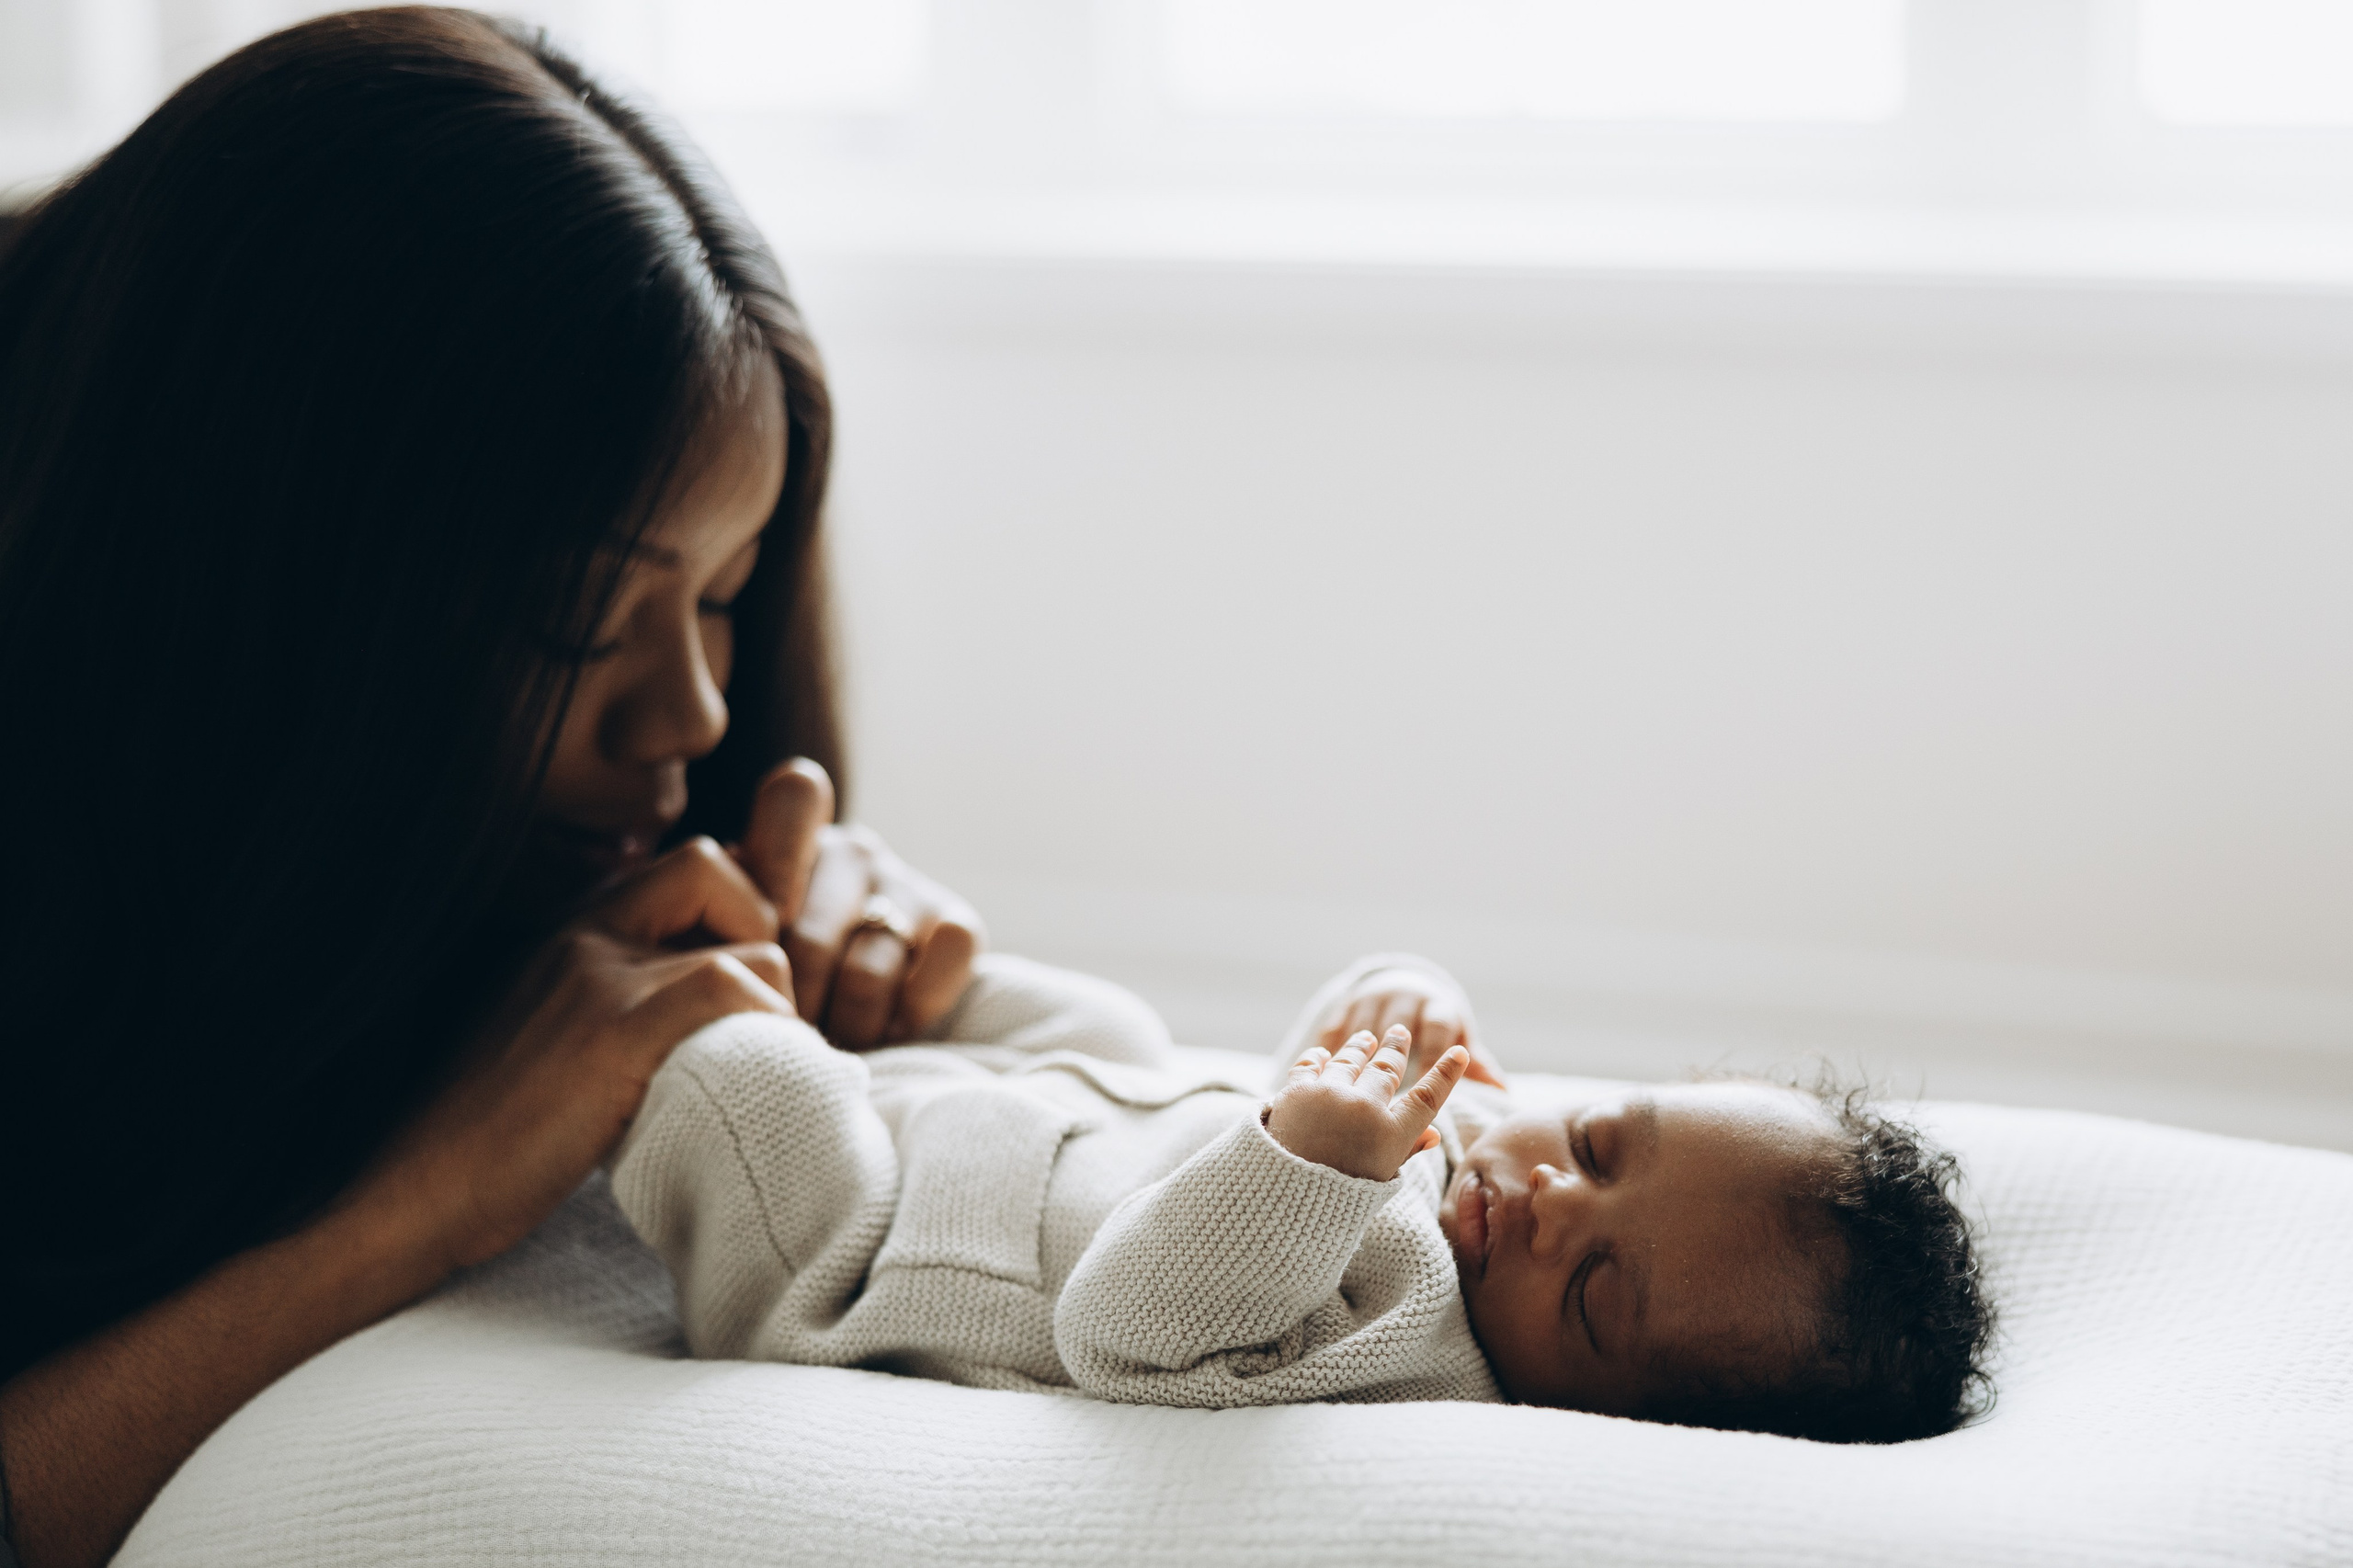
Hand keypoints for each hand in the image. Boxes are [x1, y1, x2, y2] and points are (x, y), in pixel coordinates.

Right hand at [345, 837, 795, 1273]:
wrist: (411, 1193)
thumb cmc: (491, 1139)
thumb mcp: (557, 1040)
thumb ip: (620, 1000)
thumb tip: (712, 995)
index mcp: (570, 932)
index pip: (688, 867)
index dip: (734, 915)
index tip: (736, 992)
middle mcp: (583, 934)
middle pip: (720, 872)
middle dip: (762, 939)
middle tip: (753, 1026)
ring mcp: (598, 977)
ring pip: (754, 945)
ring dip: (773, 1010)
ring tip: (744, 1071)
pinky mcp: (614, 1030)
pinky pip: (732, 991)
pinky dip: (764, 1038)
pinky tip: (740, 1090)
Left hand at [734, 757, 986, 1049]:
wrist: (822, 1031)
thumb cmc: (755, 985)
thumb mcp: (715, 945)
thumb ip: (708, 921)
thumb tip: (719, 949)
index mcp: (791, 833)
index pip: (798, 794)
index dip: (775, 868)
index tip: (757, 943)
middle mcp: (854, 849)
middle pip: (811, 937)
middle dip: (790, 1005)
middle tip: (776, 1041)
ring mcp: (908, 886)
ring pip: (869, 972)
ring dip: (843, 1029)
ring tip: (824, 1049)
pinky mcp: (959, 926)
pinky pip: (951, 953)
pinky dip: (915, 1006)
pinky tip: (889, 1027)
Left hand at [1266, 1025, 1469, 1181]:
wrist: (1282, 1202)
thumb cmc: (1335, 1198)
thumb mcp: (1380, 1180)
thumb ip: (1407, 1151)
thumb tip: (1434, 1135)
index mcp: (1390, 1136)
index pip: (1426, 1097)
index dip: (1446, 1073)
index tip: (1458, 1053)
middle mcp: (1363, 1109)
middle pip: (1387, 1068)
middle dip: (1395, 1047)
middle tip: (1399, 1032)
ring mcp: (1329, 1096)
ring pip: (1350, 1060)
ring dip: (1360, 1047)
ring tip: (1366, 1039)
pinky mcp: (1296, 1091)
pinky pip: (1312, 1064)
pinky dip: (1320, 1057)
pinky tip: (1324, 1053)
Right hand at [1310, 964, 1505, 1089]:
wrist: (1405, 985)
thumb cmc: (1437, 1024)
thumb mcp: (1457, 1037)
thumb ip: (1478, 1064)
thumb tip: (1506, 1091)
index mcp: (1438, 1007)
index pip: (1439, 1028)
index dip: (1435, 1056)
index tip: (1429, 1087)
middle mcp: (1407, 996)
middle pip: (1400, 1024)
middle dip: (1394, 1056)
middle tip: (1388, 1094)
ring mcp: (1375, 997)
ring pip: (1365, 1024)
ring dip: (1359, 1054)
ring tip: (1352, 1087)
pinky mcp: (1348, 1002)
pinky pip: (1337, 1024)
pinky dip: (1331, 1046)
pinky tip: (1321, 1072)